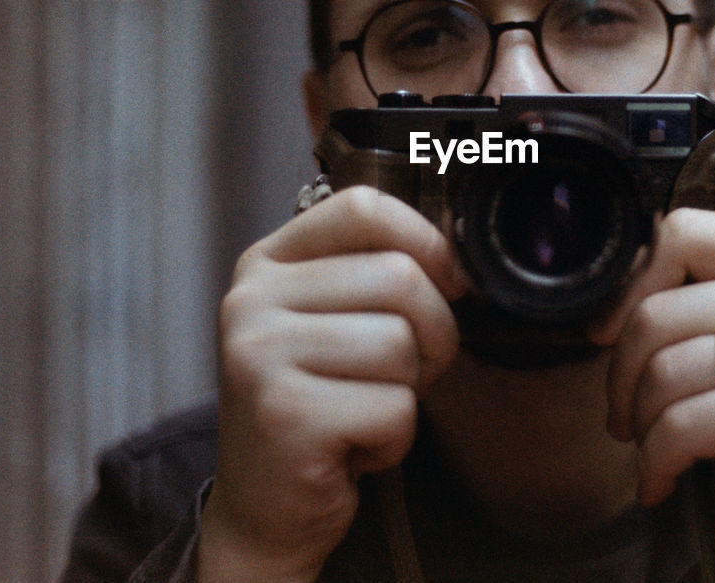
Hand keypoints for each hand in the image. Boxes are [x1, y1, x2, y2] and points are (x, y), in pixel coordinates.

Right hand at [198, 186, 466, 582]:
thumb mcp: (337, 321)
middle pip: (399, 276)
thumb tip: (462, 254)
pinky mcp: (284, 415)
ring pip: (401, 343)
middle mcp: (252, 300)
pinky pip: (394, 408)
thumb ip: (379, 273)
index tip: (446, 282)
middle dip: (432, 333)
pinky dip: (394, 438)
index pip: (363, 207)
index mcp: (268, 263)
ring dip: (408, 391)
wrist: (268, 507)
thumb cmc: (321, 405)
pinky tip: (354, 446)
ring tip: (366, 410)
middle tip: (402, 373)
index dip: (426, 242)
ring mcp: (259, 355)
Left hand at [590, 209, 714, 582]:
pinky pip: (682, 425)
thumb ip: (693, 302)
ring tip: (654, 450)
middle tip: (627, 417)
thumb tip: (604, 302)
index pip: (684, 231)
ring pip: (664, 372)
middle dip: (622, 376)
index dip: (631, 285)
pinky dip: (656, 462)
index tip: (609, 334)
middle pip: (658, 311)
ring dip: (641, 426)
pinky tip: (662, 481)